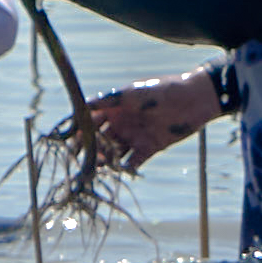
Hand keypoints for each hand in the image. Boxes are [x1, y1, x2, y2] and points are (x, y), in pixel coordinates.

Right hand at [85, 70, 221, 170]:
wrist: (193, 99)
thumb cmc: (160, 90)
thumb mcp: (131, 93)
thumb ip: (107, 100)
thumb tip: (81, 104)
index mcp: (115, 108)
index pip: (90, 120)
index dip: (79, 129)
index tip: (67, 139)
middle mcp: (122, 123)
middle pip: (100, 139)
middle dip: (89, 149)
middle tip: (80, 158)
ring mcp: (135, 136)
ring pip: (114, 152)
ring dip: (106, 160)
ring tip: (99, 165)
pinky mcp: (150, 148)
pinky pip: (134, 162)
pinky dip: (126, 168)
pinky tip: (120, 171)